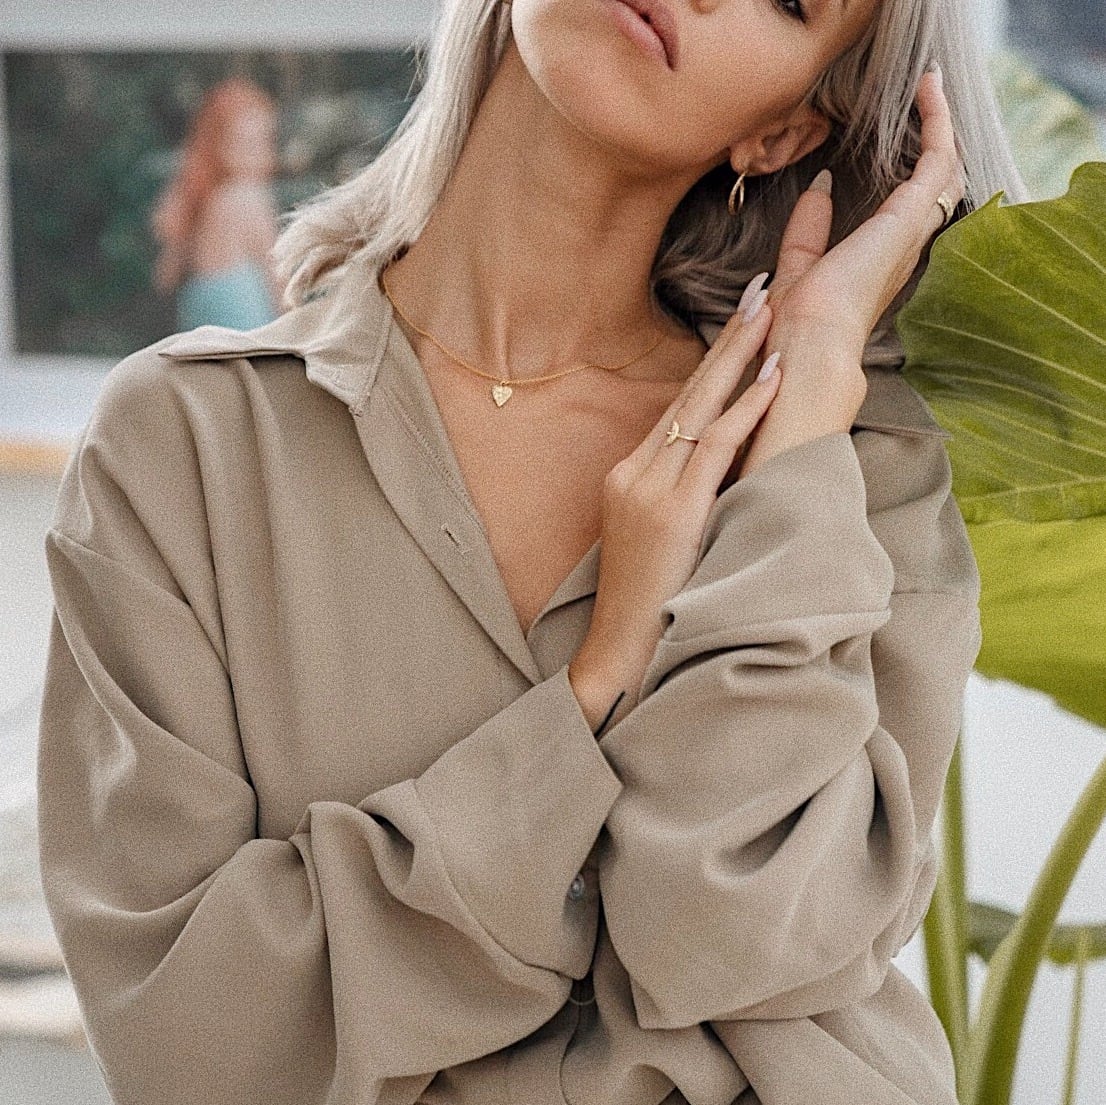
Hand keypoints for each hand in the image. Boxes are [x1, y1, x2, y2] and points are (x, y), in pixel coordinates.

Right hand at [569, 293, 780, 731]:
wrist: (620, 649)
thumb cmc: (646, 599)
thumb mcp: (651, 535)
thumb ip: (675, 494)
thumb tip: (719, 467)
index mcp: (629, 474)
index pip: (679, 407)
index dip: (712, 362)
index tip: (741, 323)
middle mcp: (634, 471)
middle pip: (688, 393)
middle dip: (727, 339)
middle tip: (760, 289)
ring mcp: (649, 489)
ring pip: (700, 408)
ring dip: (739, 357)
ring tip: (770, 312)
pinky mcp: (672, 512)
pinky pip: (713, 448)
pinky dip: (745, 410)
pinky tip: (771, 376)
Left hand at [738, 67, 965, 477]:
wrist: (806, 345)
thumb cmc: (796, 325)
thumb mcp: (795, 267)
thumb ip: (807, 231)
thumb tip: (819, 186)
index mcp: (879, 264)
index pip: (904, 215)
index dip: (905, 179)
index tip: (895, 144)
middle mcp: (904, 249)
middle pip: (936, 191)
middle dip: (935, 147)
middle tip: (929, 104)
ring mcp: (911, 234)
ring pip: (946, 172)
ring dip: (941, 127)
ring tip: (931, 87)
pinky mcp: (910, 218)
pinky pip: (938, 158)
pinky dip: (937, 121)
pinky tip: (928, 90)